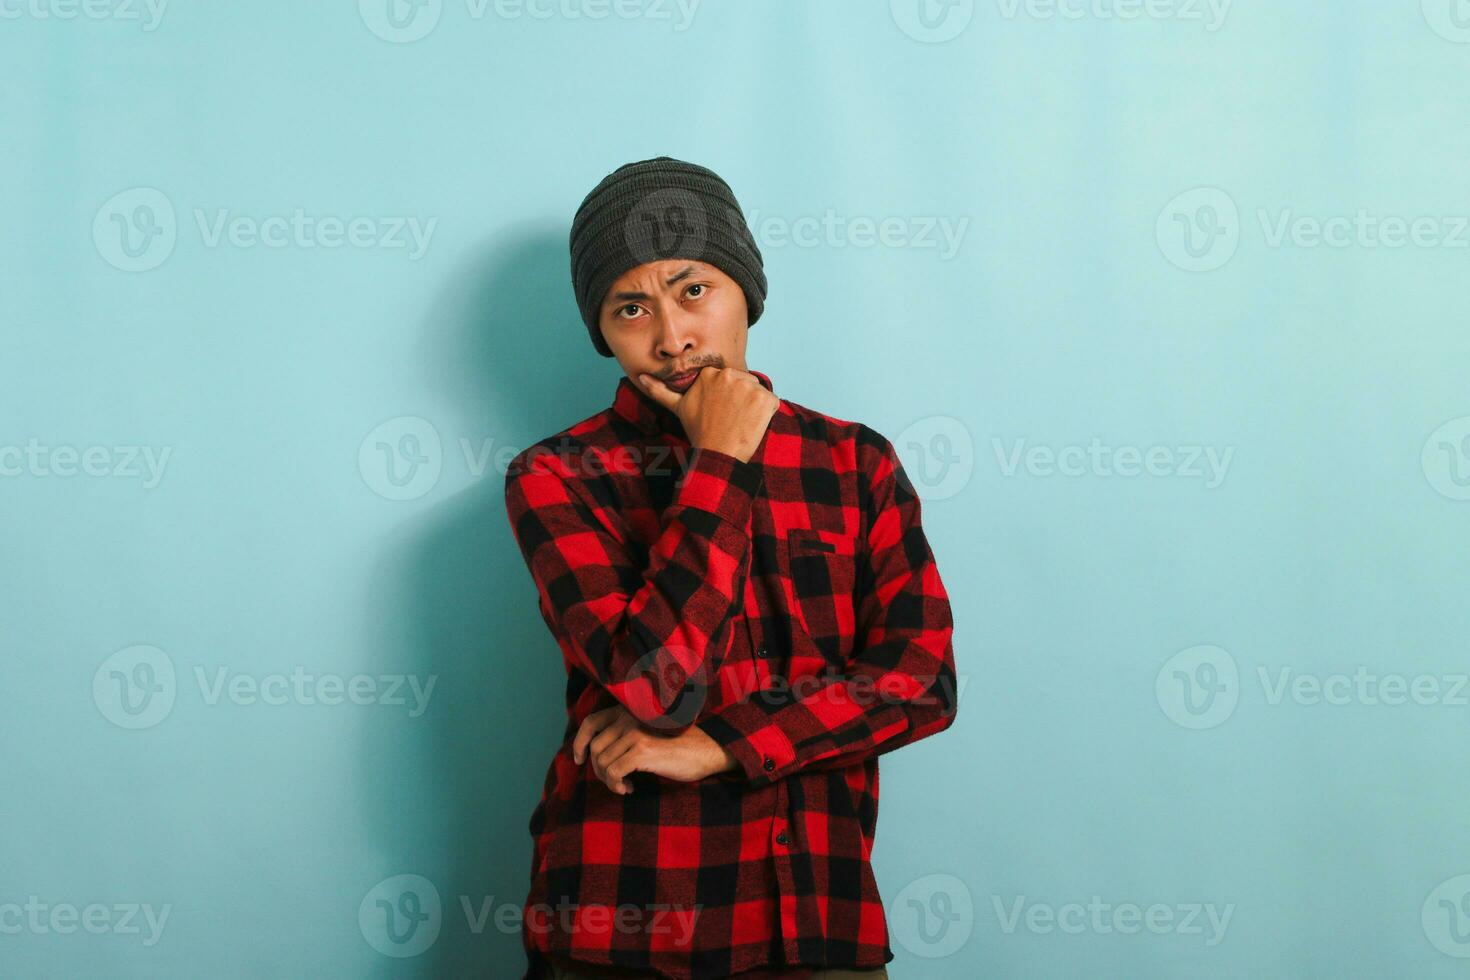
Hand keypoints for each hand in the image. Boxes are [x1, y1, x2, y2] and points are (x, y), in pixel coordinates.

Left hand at [572, 705, 737, 793]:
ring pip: (602, 762)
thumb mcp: (648, 734)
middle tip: (615, 781)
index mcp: (628, 711)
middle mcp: (629, 718)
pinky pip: (614, 773)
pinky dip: (616, 785)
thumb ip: (625, 734)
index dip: (579, 742)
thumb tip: (594, 755)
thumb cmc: (678, 746)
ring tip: (624, 786)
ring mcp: (635, 733)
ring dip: (609, 780)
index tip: (579, 759)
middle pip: (595, 748)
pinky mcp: (642, 751)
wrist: (706, 751)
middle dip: (599, 770)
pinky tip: (629, 789)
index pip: (590, 722)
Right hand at [636, 367, 777, 462]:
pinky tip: (753, 424)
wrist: (718, 454)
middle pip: (745, 383)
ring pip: (758, 392)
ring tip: (740, 422)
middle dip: (742, 399)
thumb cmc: (699, 432)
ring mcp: (748, 386)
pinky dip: (767, 414)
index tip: (721, 412)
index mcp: (710, 373)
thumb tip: (640, 376)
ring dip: (754, 407)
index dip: (729, 396)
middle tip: (730, 419)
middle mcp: (728, 374)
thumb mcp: (679, 408)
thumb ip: (660, 390)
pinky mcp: (764, 398)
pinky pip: (772, 402)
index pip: (729, 379)